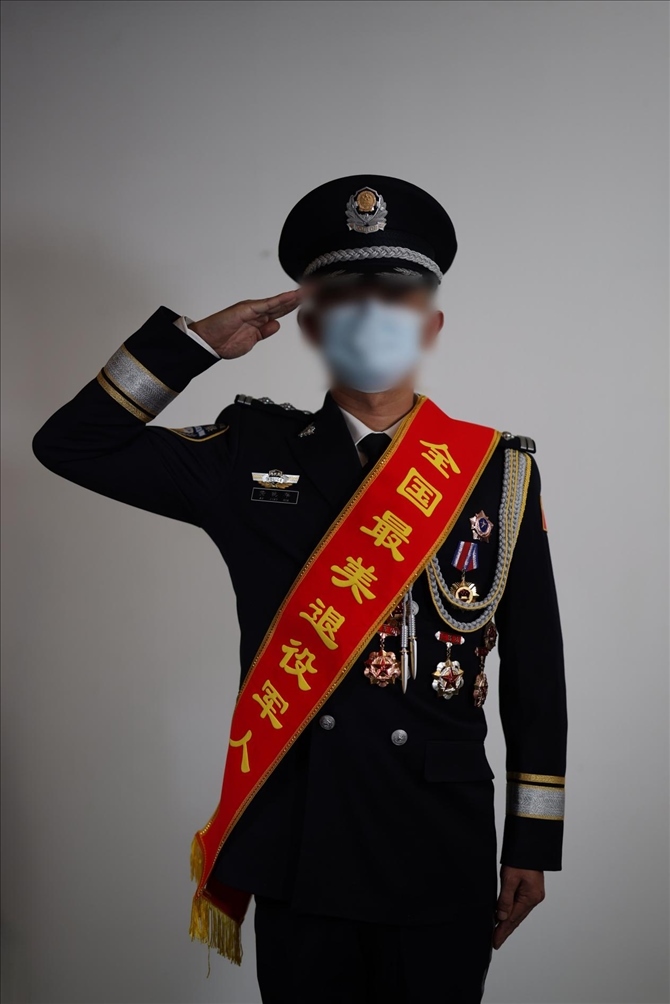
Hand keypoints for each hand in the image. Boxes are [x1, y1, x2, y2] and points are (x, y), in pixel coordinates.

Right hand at [190, 288, 308, 358]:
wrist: (207, 343)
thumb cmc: (224, 342)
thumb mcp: (252, 341)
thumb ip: (264, 332)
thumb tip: (277, 325)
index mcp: (259, 319)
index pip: (282, 311)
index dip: (297, 305)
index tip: (311, 301)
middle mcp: (257, 311)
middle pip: (284, 303)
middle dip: (300, 298)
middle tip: (316, 290)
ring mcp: (253, 309)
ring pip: (278, 302)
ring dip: (294, 297)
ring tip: (309, 291)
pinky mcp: (247, 309)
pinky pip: (267, 304)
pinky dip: (280, 301)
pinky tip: (291, 297)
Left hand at [492, 866, 544, 949]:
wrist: (530, 844)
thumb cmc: (521, 859)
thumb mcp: (509, 878)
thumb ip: (505, 899)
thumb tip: (500, 917)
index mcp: (530, 898)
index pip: (513, 919)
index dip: (503, 931)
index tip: (495, 942)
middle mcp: (534, 898)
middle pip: (517, 918)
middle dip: (505, 930)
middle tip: (495, 941)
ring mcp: (534, 894)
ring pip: (518, 912)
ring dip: (508, 922)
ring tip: (498, 933)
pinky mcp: (531, 889)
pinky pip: (520, 905)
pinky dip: (512, 912)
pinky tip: (506, 916)